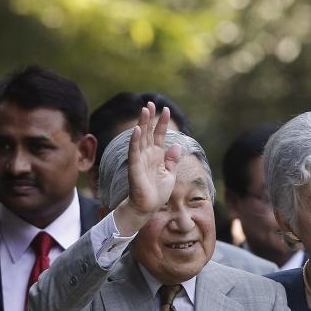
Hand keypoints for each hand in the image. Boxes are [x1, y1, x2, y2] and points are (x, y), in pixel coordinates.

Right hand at [113, 102, 181, 232]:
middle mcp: (148, 155)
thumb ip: (172, 161)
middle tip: (151, 103)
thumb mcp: (170, 175)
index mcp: (157, 156)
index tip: (166, 110)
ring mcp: (140, 160)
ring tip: (144, 110)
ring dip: (142, 124)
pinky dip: (135, 141)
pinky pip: (134, 152)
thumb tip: (177, 145)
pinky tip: (137, 130)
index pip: (159, 135)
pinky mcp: (134, 167)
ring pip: (141, 138)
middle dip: (150, 118)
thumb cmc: (158, 193)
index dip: (162, 123)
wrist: (147, 208)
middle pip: (149, 132)